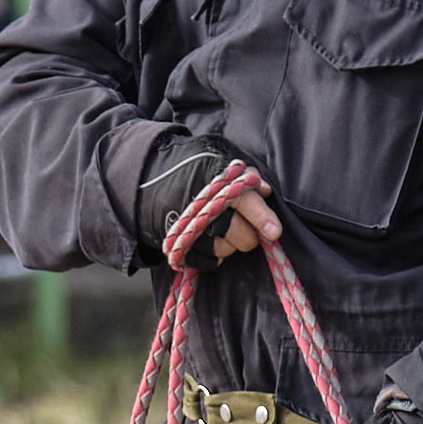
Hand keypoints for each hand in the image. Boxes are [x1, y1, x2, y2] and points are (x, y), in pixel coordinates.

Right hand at [135, 145, 278, 267]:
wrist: (148, 181)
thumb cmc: (193, 169)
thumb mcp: (219, 161)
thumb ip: (244, 174)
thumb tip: (265, 191)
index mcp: (215, 183)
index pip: (243, 200)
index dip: (261, 217)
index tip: (274, 232)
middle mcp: (202, 209)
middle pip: (239, 235)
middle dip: (249, 234)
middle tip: (247, 226)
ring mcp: (189, 231)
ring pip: (225, 250)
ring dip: (230, 243)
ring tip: (223, 229)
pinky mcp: (180, 247)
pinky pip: (208, 262)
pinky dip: (214, 255)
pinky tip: (212, 239)